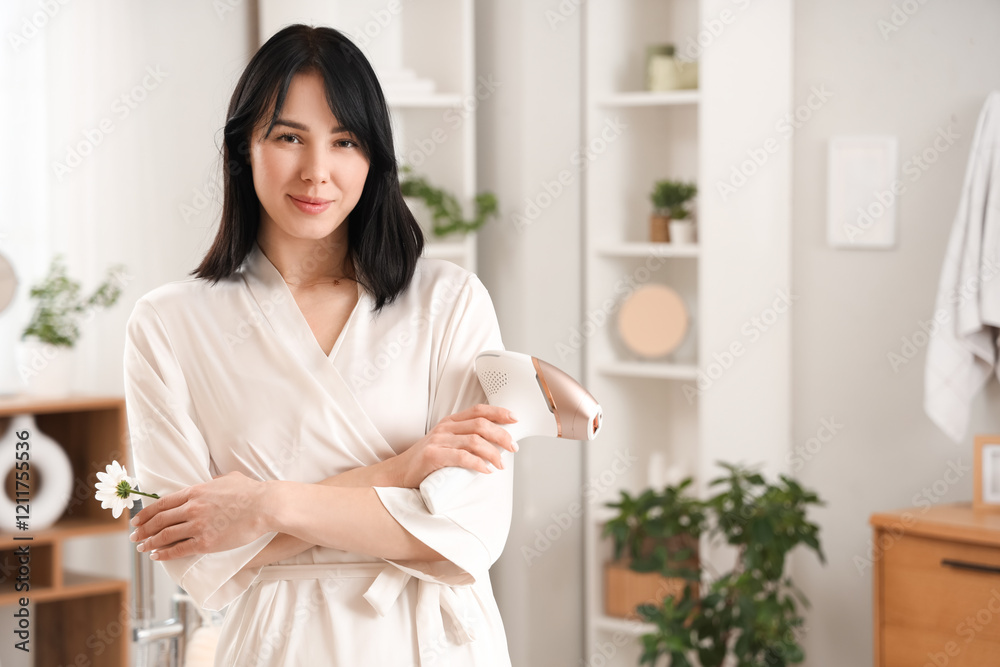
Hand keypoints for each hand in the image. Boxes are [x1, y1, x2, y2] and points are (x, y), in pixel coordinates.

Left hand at [128, 470, 269, 560]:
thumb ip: (212, 482)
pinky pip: (178, 550)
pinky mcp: (206, 542)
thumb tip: (207, 483)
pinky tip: (156, 555)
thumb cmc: (250, 491)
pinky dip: (164, 554)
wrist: (265, 506)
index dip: (146, 513)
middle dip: (143, 529)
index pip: (162, 504)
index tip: (137, 520)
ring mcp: (198, 526)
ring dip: (150, 542)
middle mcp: (192, 508)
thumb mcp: (227, 478)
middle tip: (134, 536)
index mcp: (195, 491)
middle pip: (159, 520)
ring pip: (165, 536)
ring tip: (142, 547)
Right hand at [390, 404, 518, 487]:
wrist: (398, 473)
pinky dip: (478, 463)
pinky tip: (486, 470)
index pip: (478, 411)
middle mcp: (445, 428)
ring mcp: (438, 441)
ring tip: (501, 464)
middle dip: (501, 435)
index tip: (514, 418)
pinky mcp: (433, 456)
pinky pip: (461, 457)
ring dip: (493, 452)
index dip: (498, 412)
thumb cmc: (425, 462)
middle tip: (513, 447)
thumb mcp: (445, 444)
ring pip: (474, 441)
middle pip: (480, 425)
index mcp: (450, 422)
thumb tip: (494, 448)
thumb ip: (464, 442)